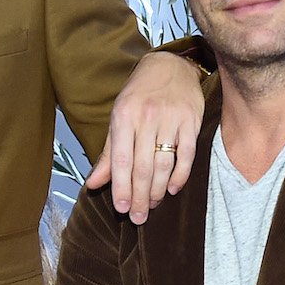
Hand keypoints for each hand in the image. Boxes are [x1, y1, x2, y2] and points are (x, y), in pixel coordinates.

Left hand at [87, 51, 203, 223]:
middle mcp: (146, 118)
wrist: (170, 66)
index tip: (121, 209)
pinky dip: (180, 175)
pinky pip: (186, 154)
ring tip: (152, 205)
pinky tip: (173, 189)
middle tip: (138, 218)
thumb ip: (108, 154)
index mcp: (123, 117)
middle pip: (142, 167)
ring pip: (163, 163)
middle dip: (139, 196)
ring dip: (157, 190)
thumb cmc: (139, 95)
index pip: (121, 160)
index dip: (120, 188)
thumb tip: (93, 184)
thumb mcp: (118, 118)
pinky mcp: (191, 121)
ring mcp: (170, 119)